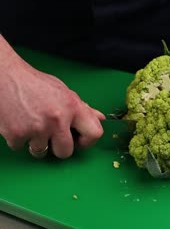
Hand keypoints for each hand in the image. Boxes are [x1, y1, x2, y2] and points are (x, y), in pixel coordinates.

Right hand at [0, 38, 104, 157]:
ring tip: (31, 123)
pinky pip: (21, 148)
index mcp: (72, 106)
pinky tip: (17, 122)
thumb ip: (82, 107)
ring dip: (35, 142)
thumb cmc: (34, 83)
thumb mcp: (62, 91)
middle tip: (49, 133)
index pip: (94, 133)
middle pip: (65, 152)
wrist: (5, 76)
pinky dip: (18, 138)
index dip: (87, 141)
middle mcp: (57, 118)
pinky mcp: (16, 135)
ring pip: (41, 152)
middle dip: (57, 146)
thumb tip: (100, 118)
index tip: (78, 140)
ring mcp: (37, 129)